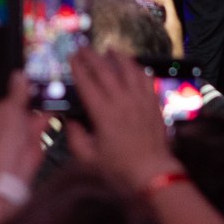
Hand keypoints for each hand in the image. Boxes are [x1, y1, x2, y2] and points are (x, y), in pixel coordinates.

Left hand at [0, 73, 53, 181]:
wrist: (15, 166)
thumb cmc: (3, 141)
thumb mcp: (11, 108)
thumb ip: (18, 92)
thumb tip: (19, 76)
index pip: (5, 93)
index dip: (16, 84)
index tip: (27, 73)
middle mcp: (7, 119)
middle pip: (21, 101)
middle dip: (32, 91)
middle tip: (43, 77)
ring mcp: (21, 127)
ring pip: (33, 109)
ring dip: (42, 100)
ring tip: (52, 86)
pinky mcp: (34, 134)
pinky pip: (44, 119)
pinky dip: (50, 111)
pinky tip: (57, 101)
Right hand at [68, 49, 177, 189]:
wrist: (153, 175)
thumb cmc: (118, 169)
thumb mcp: (88, 158)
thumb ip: (75, 137)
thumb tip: (69, 120)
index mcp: (103, 114)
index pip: (87, 83)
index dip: (78, 68)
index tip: (71, 57)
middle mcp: (122, 101)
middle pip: (106, 71)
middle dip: (92, 57)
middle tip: (84, 48)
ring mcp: (140, 100)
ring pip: (129, 70)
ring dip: (118, 57)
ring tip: (109, 50)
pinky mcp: (154, 104)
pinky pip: (146, 79)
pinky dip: (137, 68)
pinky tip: (133, 66)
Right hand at [139, 0, 185, 57]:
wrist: (177, 68)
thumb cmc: (170, 55)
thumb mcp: (157, 38)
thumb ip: (149, 25)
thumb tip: (140, 13)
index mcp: (173, 22)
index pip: (167, 1)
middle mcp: (175, 23)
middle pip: (164, 5)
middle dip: (152, 1)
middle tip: (140, 2)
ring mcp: (173, 28)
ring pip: (163, 12)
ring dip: (152, 9)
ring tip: (140, 10)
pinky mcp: (170, 33)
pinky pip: (162, 19)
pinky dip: (153, 17)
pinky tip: (144, 22)